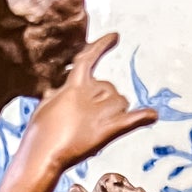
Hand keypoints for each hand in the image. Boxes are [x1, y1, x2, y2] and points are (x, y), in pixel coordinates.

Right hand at [24, 33, 157, 172]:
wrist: (41, 154)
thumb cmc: (39, 135)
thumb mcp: (44, 107)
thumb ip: (54, 96)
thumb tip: (55, 90)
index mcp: (72, 86)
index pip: (89, 59)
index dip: (101, 46)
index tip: (115, 37)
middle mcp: (89, 93)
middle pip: (110, 89)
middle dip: (105, 102)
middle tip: (88, 123)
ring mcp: (100, 112)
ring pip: (122, 102)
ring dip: (116, 113)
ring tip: (96, 131)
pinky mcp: (108, 130)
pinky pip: (132, 120)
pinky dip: (144, 117)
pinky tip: (152, 116)